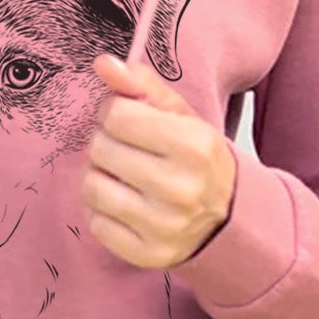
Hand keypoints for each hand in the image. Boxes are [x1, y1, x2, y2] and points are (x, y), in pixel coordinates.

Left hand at [79, 54, 236, 269]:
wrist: (228, 217)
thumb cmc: (195, 157)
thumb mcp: (179, 115)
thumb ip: (141, 85)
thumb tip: (103, 63)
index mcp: (193, 145)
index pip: (116, 115)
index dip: (113, 112)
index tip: (125, 119)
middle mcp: (180, 188)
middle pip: (100, 148)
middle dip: (106, 142)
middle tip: (125, 149)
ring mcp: (163, 226)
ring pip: (91, 187)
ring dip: (99, 176)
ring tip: (121, 176)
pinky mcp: (148, 254)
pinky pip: (96, 224)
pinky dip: (102, 212)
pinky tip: (124, 204)